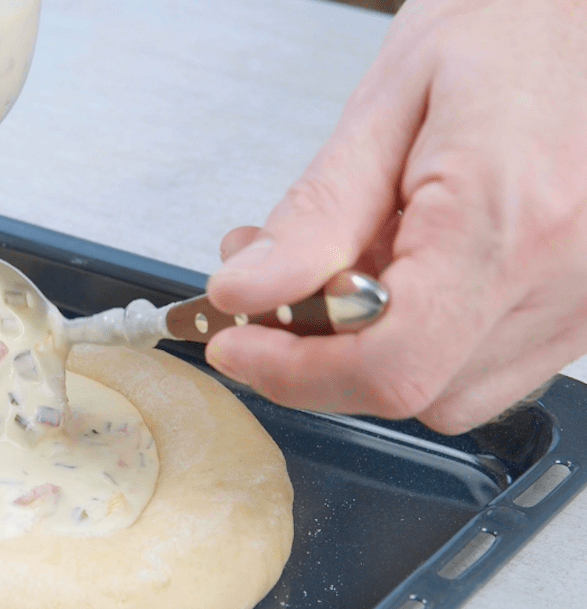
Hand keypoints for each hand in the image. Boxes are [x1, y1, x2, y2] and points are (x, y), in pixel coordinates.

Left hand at [204, 0, 586, 433]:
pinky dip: (421, 339)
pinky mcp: (583, 306)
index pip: (387, 365)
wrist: (585, 13)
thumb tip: (245, 290)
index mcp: (505, 219)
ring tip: (336, 264)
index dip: (293, 373)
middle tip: (265, 286)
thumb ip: (315, 214)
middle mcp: (560, 277)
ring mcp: (582, 301)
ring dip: (366, 350)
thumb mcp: (384, 105)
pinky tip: (399, 274)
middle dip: (314, 353)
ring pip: (445, 394)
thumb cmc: (505, 29)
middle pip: (408, 389)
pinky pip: (485, 368)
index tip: (234, 342)